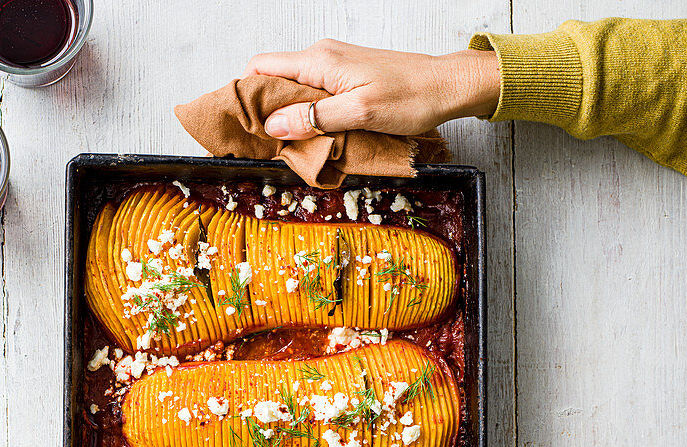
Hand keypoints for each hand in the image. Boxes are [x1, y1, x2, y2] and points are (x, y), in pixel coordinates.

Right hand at [244, 39, 499, 140]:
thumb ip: (315, 118)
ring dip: (287, 119)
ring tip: (286, 147)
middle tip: (261, 145)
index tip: (241, 126)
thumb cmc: (409, 98)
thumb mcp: (359, 114)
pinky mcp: (346, 80)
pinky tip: (311, 138)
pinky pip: (313, 96)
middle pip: (274, 81)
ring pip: (293, 91)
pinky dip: (306, 117)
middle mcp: (322, 59)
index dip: (245, 95)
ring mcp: (334, 68)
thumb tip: (274, 124)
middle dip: (263, 112)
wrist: (445, 87)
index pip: (262, 68)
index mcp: (319, 62)